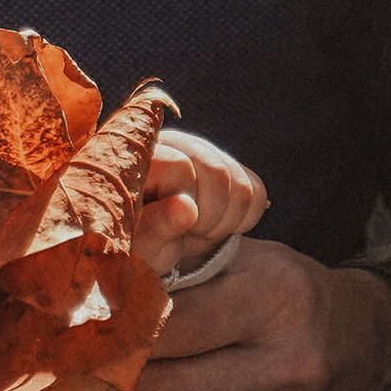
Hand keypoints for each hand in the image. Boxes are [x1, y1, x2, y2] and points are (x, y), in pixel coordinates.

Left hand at [72, 245, 390, 390]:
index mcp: (279, 303)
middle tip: (61, 384)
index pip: (172, 327)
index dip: (108, 336)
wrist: (374, 351)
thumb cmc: (291, 294)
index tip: (68, 337)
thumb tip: (93, 279)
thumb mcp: (247, 256)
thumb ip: (177, 261)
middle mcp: (291, 370)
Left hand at [139, 126, 268, 278]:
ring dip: (224, 221)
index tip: (172, 227)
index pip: (181, 165)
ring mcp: (203, 151)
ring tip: (196, 231)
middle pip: (217, 171)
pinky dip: (242, 220)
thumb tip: (186, 207)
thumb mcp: (137, 244)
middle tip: (188, 233)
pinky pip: (256, 192)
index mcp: (141, 155)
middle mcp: (173, 144)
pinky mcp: (230, 165)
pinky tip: (214, 226)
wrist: (153, 246)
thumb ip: (154, 226)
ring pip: (240, 183)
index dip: (183, 201)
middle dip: (208, 215)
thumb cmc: (134, 245)